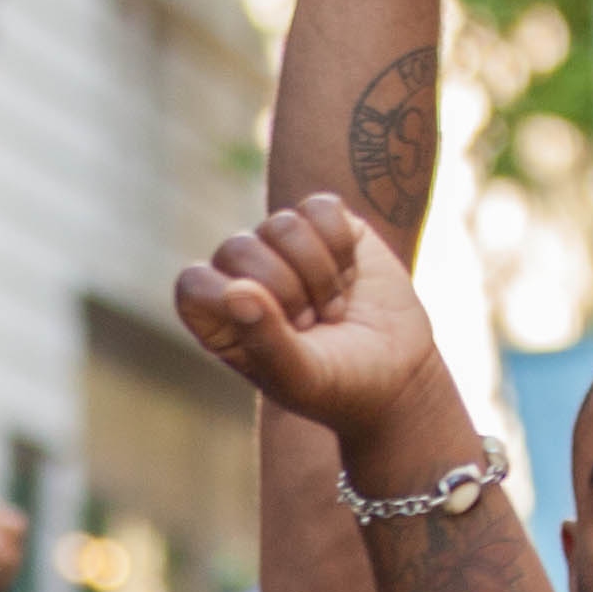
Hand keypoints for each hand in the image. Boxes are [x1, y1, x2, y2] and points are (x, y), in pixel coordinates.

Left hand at [175, 193, 441, 447]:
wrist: (398, 372)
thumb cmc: (338, 384)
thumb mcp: (300, 377)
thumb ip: (265, 340)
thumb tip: (235, 290)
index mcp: (220, 316)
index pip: (194, 284)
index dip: (235, 300)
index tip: (275, 330)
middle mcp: (243, 275)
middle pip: (239, 248)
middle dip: (287, 290)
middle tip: (313, 325)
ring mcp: (282, 246)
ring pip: (282, 225)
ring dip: (319, 273)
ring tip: (333, 309)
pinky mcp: (325, 224)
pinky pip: (320, 207)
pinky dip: (342, 245)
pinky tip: (350, 277)